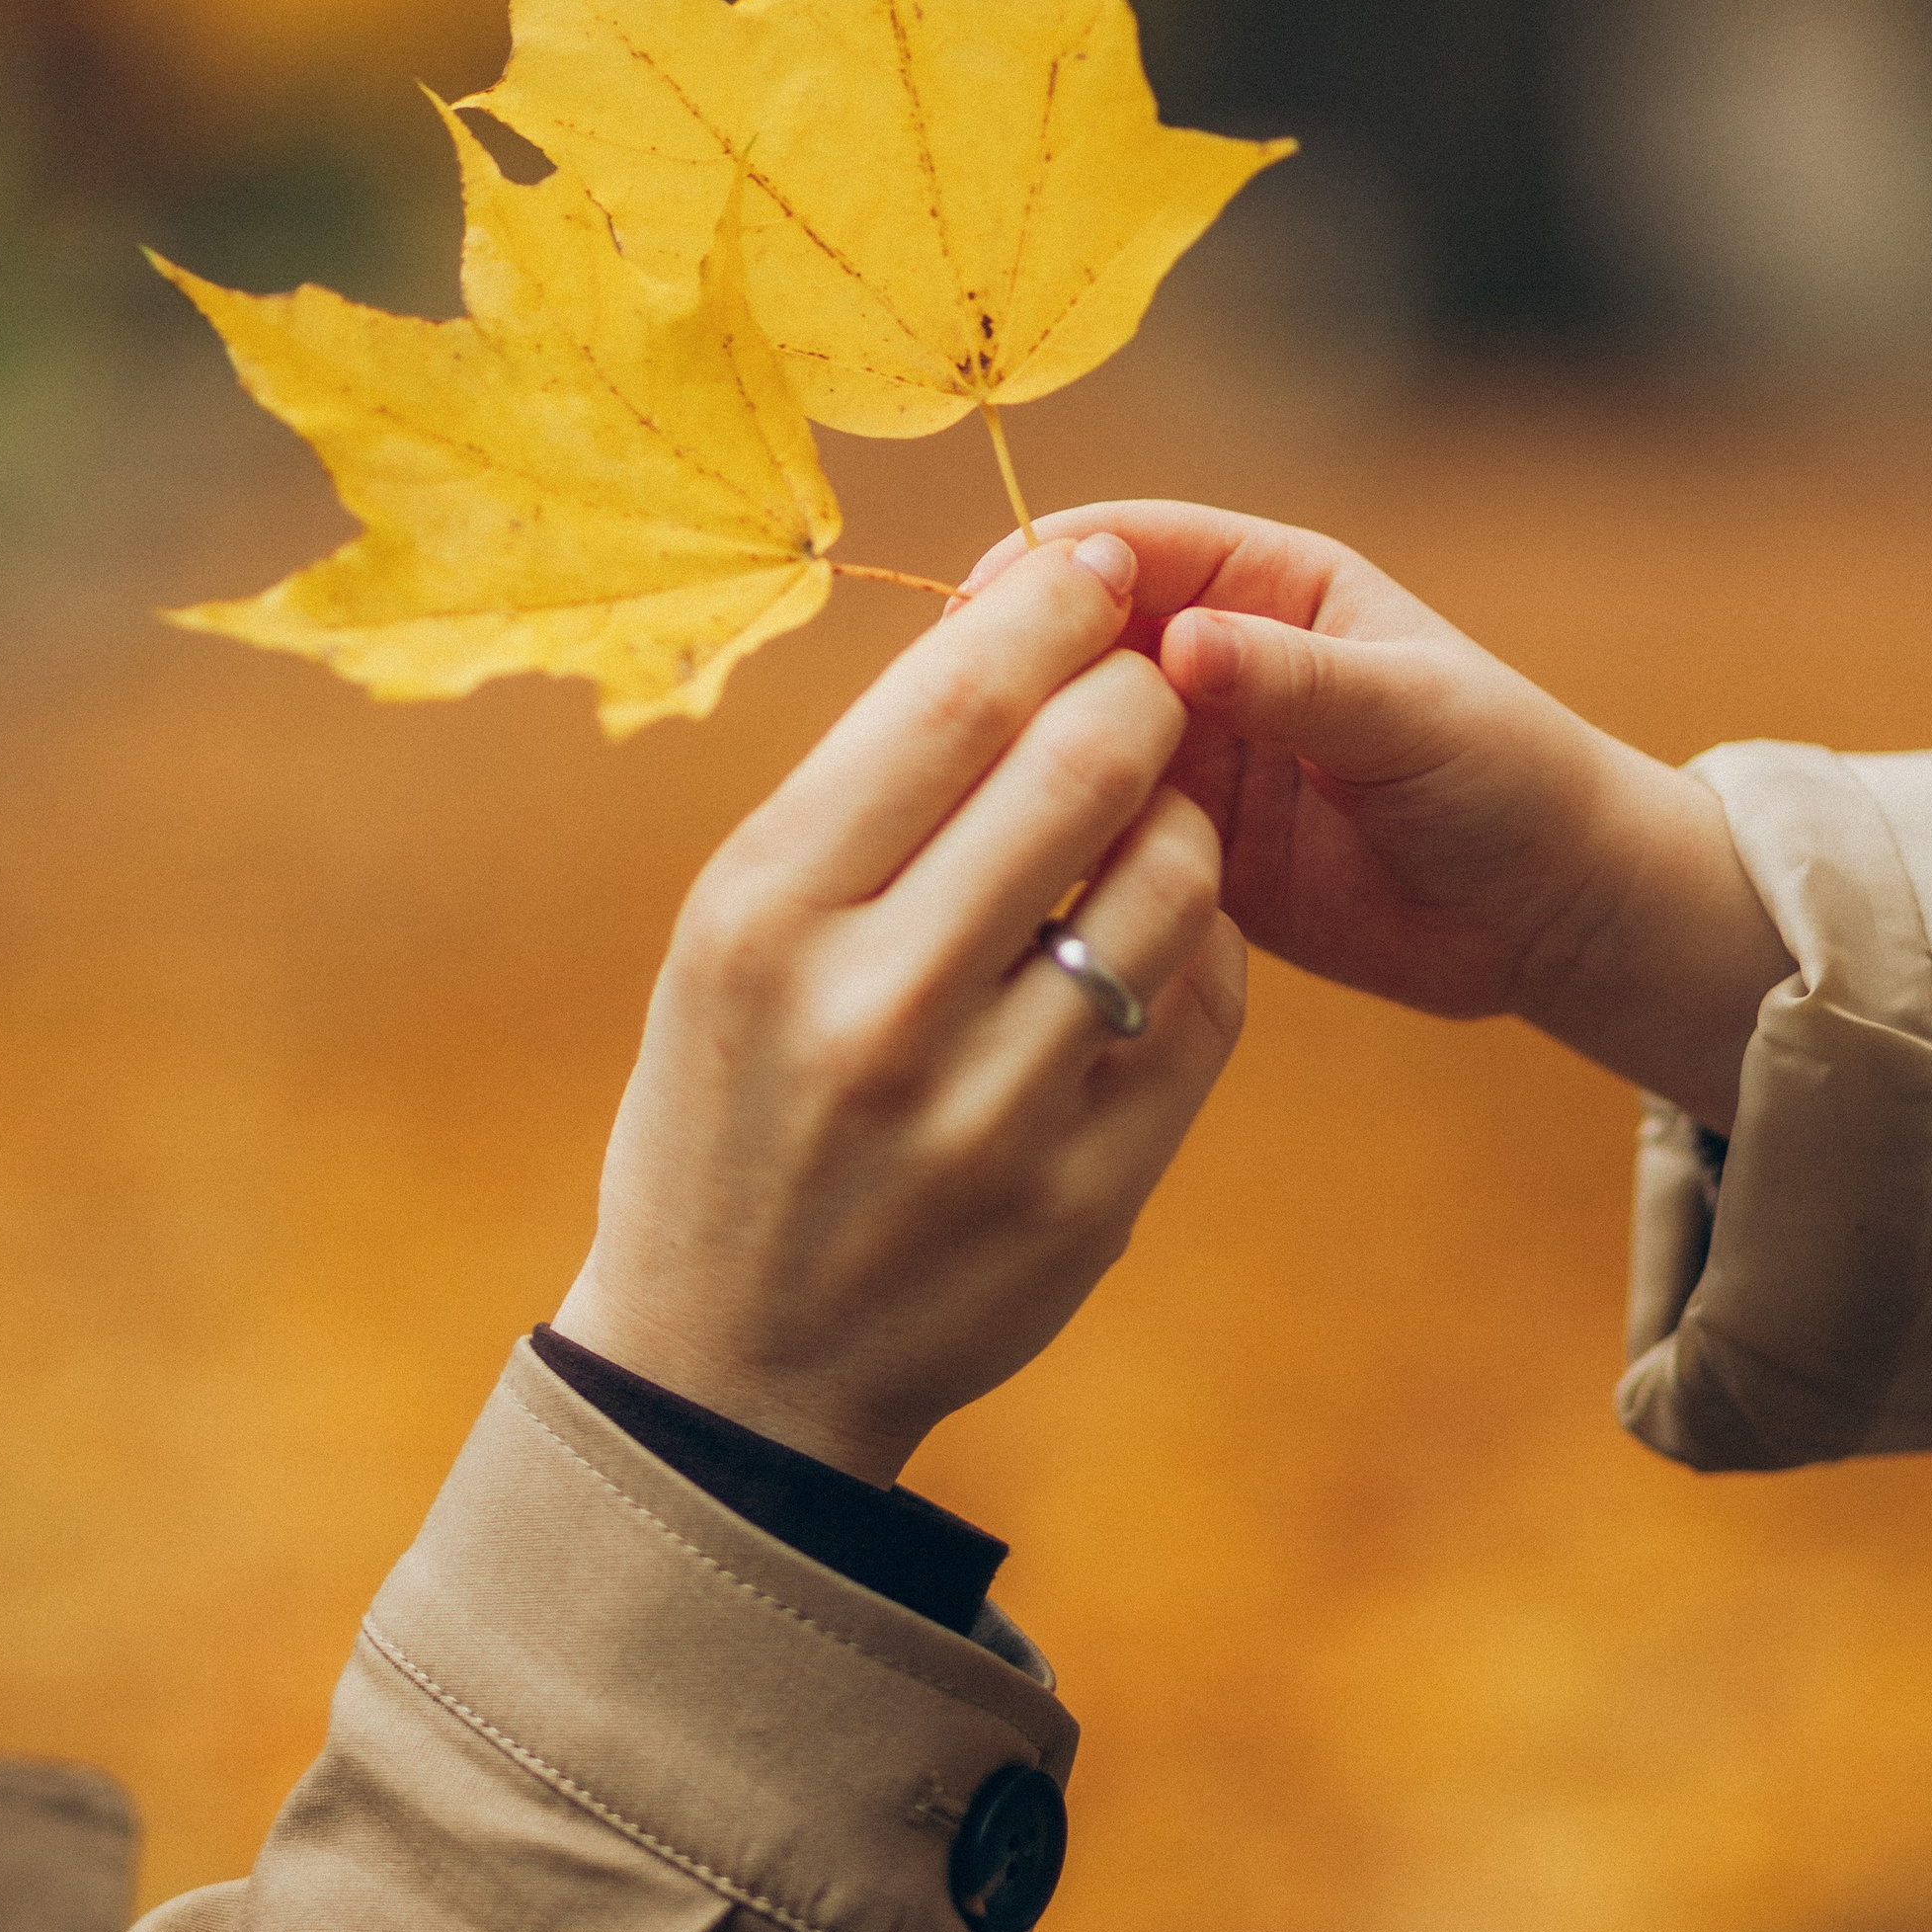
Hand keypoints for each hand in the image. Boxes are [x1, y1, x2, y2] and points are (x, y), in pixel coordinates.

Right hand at [556, 535, 1246, 1483]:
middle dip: (1137, 692)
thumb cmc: (727, 1102)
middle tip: (1143, 679)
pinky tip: (1165, 935)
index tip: (1090, 562)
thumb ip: (860, 798)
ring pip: (1171, 884)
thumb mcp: (733, 938)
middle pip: (1081, 769)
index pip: (952, 701)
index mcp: (763, 917)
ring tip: (1152, 815)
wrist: (733, 1369)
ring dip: (1183, 819)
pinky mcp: (1084, 1199)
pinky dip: (1202, 945)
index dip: (1050, 605)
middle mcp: (873, 1010)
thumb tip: (1007, 630)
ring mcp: (990, 1116)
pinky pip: (1203, 1012)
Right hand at [958, 505, 1784, 1134]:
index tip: (978, 614)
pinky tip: (1020, 886)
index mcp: (1261, 583)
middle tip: (952, 735)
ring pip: (1070, 749)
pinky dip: (1059, 856)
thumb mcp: (1410, 712)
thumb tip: (1181, 644)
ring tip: (973, 818)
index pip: (1126, 547)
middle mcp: (1209, 660)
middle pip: (1074, 647)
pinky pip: (1097, 842)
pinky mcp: (1181, 853)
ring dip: (1027, 774)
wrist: (1557, 913)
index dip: (1047, 571)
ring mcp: (1189, 760)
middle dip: (1015, 679)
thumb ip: (1294, 679)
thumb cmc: (1509, 774)